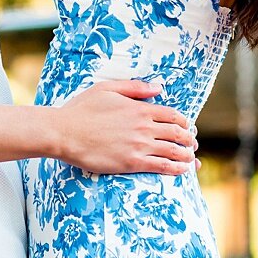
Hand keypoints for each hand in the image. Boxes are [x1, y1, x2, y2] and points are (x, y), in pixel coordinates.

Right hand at [53, 80, 198, 175]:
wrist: (64, 132)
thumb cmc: (82, 109)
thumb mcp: (107, 88)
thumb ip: (135, 87)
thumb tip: (159, 88)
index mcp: (140, 108)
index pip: (173, 115)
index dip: (184, 123)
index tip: (187, 128)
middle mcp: (144, 127)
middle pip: (177, 134)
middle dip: (189, 140)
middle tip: (192, 145)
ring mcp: (139, 146)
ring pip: (173, 151)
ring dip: (187, 156)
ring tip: (192, 159)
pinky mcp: (132, 163)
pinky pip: (162, 167)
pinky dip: (177, 169)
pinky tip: (183, 170)